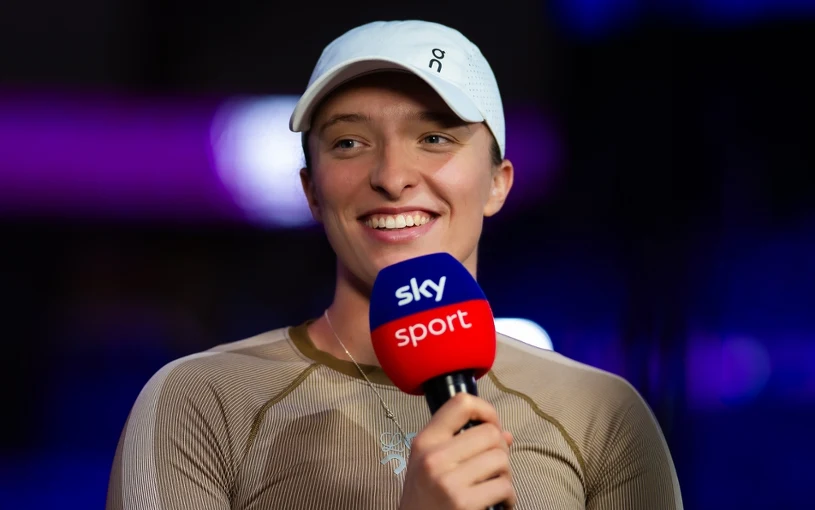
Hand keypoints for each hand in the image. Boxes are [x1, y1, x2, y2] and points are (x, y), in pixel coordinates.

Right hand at [399, 393, 515, 509]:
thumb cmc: (425, 500)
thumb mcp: (430, 465)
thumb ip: (462, 444)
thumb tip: (506, 434)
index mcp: (425, 441)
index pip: (460, 403)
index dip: (486, 410)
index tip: (491, 426)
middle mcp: (433, 457)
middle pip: (490, 433)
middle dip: (501, 450)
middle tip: (494, 467)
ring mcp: (447, 481)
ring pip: (501, 459)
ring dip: (506, 475)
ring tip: (494, 486)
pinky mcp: (463, 503)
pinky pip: (504, 487)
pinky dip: (508, 497)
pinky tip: (498, 504)